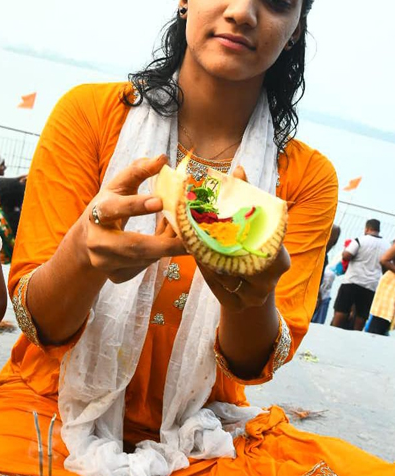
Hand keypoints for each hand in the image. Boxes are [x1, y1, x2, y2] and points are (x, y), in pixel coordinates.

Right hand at [83, 155, 186, 283]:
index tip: (160, 201)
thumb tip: (162, 158)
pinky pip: (144, 268)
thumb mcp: (119, 186)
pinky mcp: (115, 276)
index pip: (113, 209)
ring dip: (166, 247)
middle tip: (190, 237)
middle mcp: (97, 241)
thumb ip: (139, 171)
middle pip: (132, 246)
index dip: (135, 206)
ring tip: (183, 234)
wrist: (88, 239)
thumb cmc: (110, 206)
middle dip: (164, 243)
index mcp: (96, 213)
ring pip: (143, 259)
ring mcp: (105, 263)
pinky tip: (167, 244)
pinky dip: (159, 256)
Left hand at [196, 166, 289, 309]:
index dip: (240, 230)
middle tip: (198, 229)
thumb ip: (247, 199)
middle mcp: (271, 280)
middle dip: (217, 244)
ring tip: (194, 242)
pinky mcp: (237, 306)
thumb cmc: (255, 247)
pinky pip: (217, 288)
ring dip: (208, 258)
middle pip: (240, 260)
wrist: (254, 286)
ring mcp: (254, 296)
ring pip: (225, 275)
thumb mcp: (256, 225)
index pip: (262, 243)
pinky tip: (199, 259)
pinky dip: (207, 273)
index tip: (220, 219)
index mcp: (280, 257)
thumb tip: (238, 169)